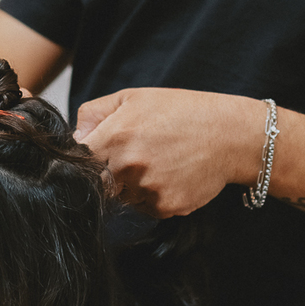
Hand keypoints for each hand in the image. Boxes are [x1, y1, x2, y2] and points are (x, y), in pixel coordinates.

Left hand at [73, 87, 263, 216]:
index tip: (101, 154)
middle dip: (111, 172)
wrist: (230, 134)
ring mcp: (147, 190)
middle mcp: (127, 167)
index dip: (88, 158)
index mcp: (114, 137)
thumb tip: (75, 137)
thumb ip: (94, 114)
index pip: (79, 162)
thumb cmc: (182, 112)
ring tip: (159, 162)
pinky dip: (154, 195)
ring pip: (123, 197)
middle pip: (100, 183)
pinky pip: (146, 207)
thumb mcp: (134, 97)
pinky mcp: (165, 208)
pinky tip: (172, 174)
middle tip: (138, 155)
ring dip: (132, 186)